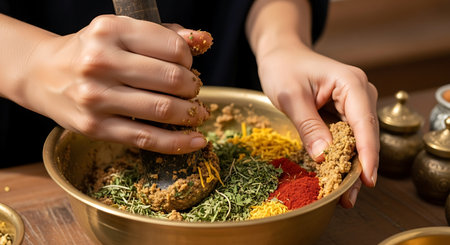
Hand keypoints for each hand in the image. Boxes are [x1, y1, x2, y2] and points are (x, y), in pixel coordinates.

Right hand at [19, 15, 213, 153]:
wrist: (43, 75)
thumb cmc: (92, 52)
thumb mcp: (122, 33)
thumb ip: (164, 35)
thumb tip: (204, 39)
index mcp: (110, 30)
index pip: (172, 46)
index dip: (189, 58)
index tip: (188, 65)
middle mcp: (100, 62)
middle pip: (171, 78)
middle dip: (193, 87)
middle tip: (193, 90)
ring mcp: (96, 97)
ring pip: (162, 110)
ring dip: (190, 114)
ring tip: (197, 113)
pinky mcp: (95, 127)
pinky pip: (146, 139)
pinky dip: (178, 142)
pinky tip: (196, 141)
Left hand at [257, 43, 378, 207]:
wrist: (281, 55)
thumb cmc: (284, 68)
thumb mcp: (291, 96)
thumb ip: (309, 125)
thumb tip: (325, 156)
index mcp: (351, 83)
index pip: (365, 123)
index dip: (367, 154)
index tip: (368, 181)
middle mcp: (359, 94)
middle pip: (365, 136)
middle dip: (358, 168)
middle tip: (347, 198)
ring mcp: (353, 104)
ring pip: (356, 141)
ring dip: (349, 166)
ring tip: (342, 195)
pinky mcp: (343, 113)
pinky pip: (345, 138)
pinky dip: (339, 157)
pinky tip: (333, 176)